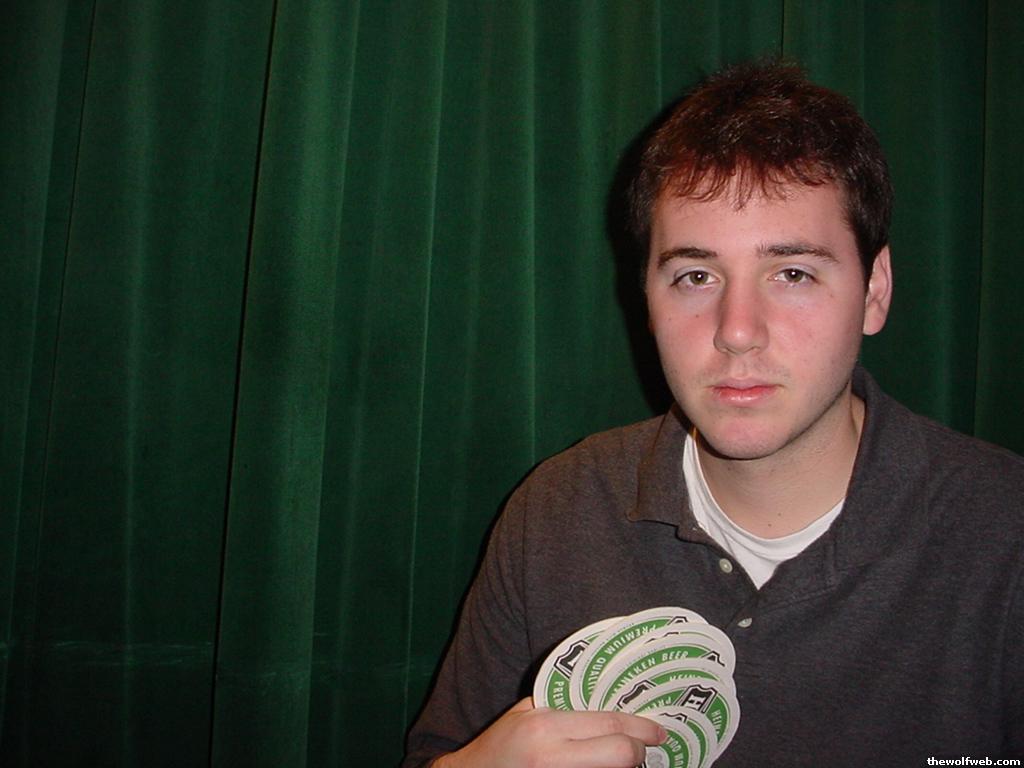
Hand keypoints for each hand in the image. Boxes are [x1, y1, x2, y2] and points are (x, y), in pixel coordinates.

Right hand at [434, 697, 666, 767]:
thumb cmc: (500, 744)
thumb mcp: (526, 713)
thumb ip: (561, 705)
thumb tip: (606, 699)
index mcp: (547, 727)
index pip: (609, 725)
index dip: (641, 728)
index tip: (659, 731)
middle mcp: (554, 758)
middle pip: (620, 756)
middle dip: (640, 752)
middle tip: (645, 748)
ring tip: (625, 758)